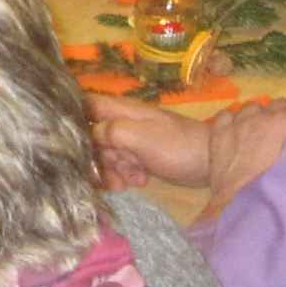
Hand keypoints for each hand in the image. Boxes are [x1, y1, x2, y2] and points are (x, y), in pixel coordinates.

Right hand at [88, 95, 214, 189]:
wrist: (211, 162)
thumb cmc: (177, 146)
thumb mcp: (141, 137)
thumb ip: (112, 132)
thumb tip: (91, 135)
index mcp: (120, 109)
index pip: (84, 105)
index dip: (74, 121)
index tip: (76, 146)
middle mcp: (122, 121)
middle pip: (91, 137)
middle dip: (99, 157)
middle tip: (116, 171)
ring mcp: (131, 139)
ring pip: (104, 154)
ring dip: (113, 170)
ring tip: (130, 180)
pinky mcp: (139, 155)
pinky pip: (120, 165)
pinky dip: (125, 175)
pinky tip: (140, 181)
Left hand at [202, 99, 285, 210]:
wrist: (233, 199)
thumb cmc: (270, 186)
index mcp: (284, 124)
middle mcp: (262, 116)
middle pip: (280, 104)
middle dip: (285, 113)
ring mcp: (238, 120)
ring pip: (254, 106)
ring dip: (260, 115)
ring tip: (260, 130)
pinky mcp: (218, 129)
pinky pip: (228, 115)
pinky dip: (233, 121)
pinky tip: (235, 131)